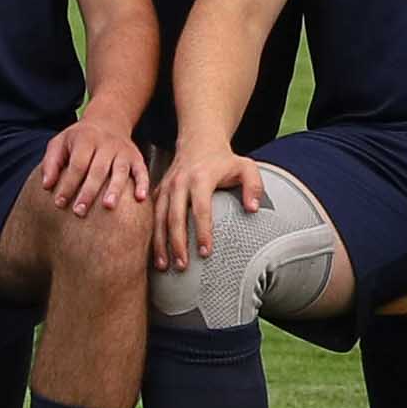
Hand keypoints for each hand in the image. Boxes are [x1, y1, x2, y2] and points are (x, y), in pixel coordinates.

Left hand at [36, 116, 148, 214]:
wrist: (108, 120)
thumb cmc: (80, 137)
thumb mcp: (60, 142)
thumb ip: (51, 162)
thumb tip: (46, 186)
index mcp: (86, 139)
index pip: (77, 165)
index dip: (68, 184)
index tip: (59, 203)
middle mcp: (106, 144)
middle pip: (97, 170)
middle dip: (88, 192)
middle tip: (79, 212)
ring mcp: (123, 151)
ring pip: (120, 171)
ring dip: (115, 189)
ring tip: (108, 206)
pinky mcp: (136, 157)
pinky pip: (141, 170)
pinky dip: (143, 184)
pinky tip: (141, 198)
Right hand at [155, 146, 263, 274]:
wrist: (199, 142)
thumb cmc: (223, 159)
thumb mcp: (245, 167)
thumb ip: (253, 186)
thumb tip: (252, 209)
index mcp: (200, 178)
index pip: (201, 209)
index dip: (202, 231)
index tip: (206, 252)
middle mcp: (179, 182)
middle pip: (175, 217)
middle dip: (177, 244)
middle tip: (182, 265)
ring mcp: (166, 187)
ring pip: (159, 219)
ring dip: (160, 243)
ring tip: (165, 266)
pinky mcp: (158, 191)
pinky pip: (152, 216)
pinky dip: (152, 235)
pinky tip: (155, 253)